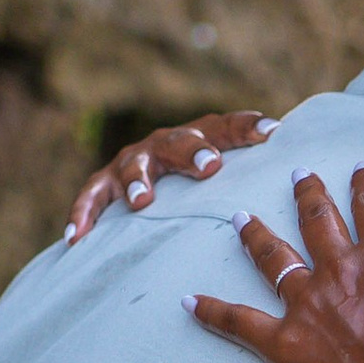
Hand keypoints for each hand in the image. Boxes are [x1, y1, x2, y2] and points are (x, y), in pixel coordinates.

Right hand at [63, 108, 273, 242]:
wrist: (144, 182)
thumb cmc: (198, 179)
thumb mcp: (227, 169)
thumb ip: (248, 157)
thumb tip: (287, 140)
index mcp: (197, 136)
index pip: (224, 126)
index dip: (246, 127)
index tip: (271, 133)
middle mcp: (162, 144)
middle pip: (178, 142)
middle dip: (193, 153)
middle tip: (210, 166)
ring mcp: (131, 162)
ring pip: (134, 168)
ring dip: (137, 182)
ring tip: (142, 202)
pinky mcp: (104, 184)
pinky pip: (91, 198)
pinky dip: (82, 214)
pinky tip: (76, 237)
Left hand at [189, 167, 363, 362]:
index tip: (362, 168)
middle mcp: (341, 271)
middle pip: (318, 221)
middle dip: (308, 193)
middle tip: (299, 174)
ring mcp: (309, 306)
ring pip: (274, 258)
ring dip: (256, 235)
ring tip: (240, 217)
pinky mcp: (286, 345)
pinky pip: (240, 324)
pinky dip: (212, 311)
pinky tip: (189, 300)